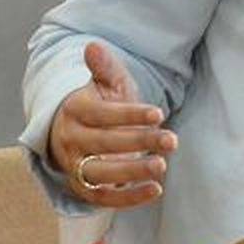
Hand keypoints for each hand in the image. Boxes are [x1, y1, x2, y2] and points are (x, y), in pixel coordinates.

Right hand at [47, 41, 177, 207]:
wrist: (76, 132)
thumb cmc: (98, 104)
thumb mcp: (104, 83)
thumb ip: (104, 67)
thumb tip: (92, 45)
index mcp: (74, 111)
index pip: (101, 115)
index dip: (129, 115)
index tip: (157, 113)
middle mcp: (71, 141)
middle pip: (104, 144)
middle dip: (139, 142)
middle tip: (171, 140)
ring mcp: (76, 167)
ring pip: (101, 173)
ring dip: (132, 172)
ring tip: (162, 165)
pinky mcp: (85, 189)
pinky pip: (104, 198)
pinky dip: (128, 198)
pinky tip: (155, 189)